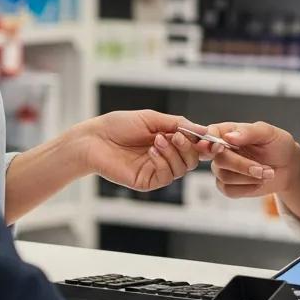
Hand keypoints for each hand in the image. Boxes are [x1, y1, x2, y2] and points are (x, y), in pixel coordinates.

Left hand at [80, 110, 203, 191]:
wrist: (94, 138)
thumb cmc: (118, 125)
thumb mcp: (152, 119)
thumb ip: (178, 124)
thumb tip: (203, 129)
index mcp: (168, 141)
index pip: (194, 145)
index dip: (203, 142)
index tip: (206, 135)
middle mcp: (165, 157)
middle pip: (192, 160)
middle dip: (188, 147)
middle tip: (175, 136)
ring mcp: (156, 170)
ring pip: (182, 169)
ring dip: (174, 153)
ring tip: (157, 141)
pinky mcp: (146, 181)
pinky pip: (166, 176)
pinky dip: (163, 162)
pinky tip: (151, 151)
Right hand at [203, 122, 299, 198]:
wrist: (288, 167)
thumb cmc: (277, 145)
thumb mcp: (268, 133)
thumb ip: (249, 131)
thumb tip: (229, 136)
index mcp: (227, 131)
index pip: (209, 134)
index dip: (209, 142)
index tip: (218, 147)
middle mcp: (221, 150)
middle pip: (219, 159)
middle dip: (242, 165)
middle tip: (262, 167)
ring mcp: (223, 169)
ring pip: (224, 177)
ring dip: (249, 177)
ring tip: (267, 172)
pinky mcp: (228, 186)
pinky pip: (229, 191)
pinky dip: (248, 188)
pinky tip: (259, 181)